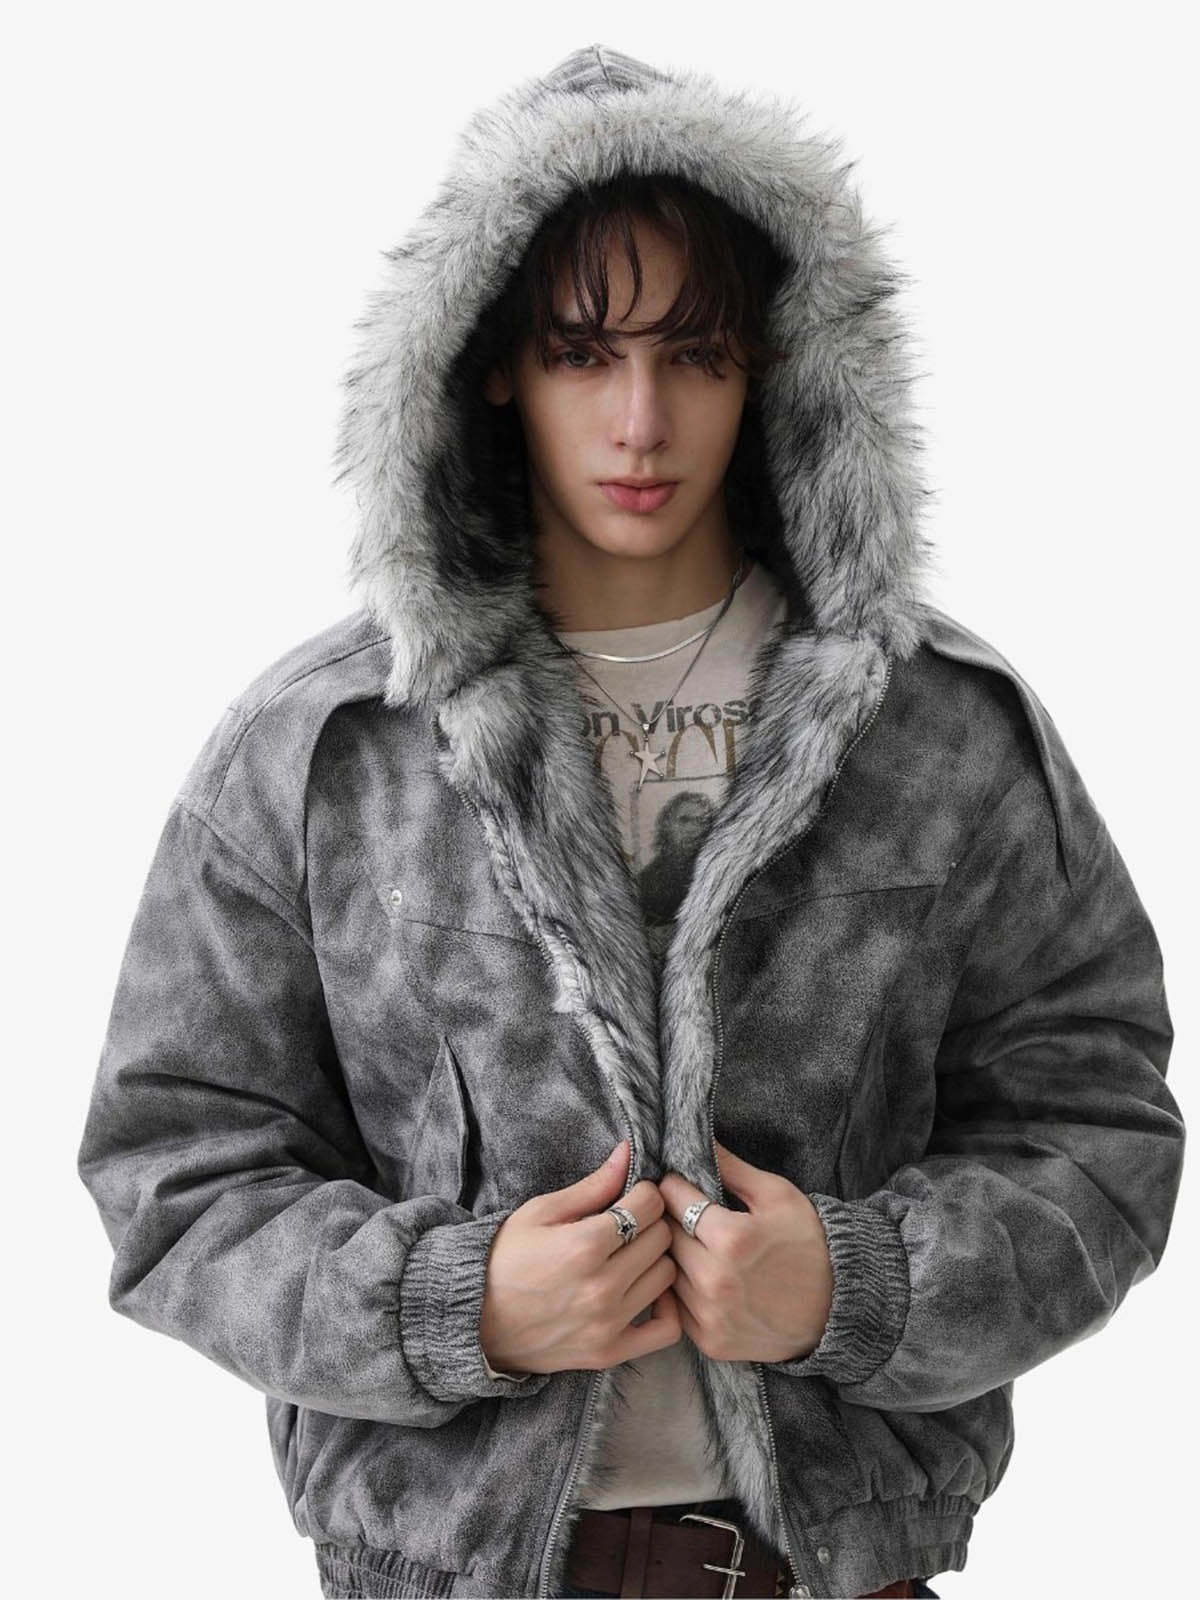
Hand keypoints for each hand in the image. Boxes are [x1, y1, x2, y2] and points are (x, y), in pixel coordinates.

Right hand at [479, 1140, 680, 1374]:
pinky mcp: (610, 1352)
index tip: (630, 1196)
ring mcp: (609, 1323)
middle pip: (662, 1238)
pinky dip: (667, 1310)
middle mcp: (603, 1285)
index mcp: (584, 1244)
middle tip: (630, 1224)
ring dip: (655, 1260)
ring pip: (668, 1276)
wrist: (474, 1319)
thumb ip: (592, 1186)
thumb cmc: (504, 1257)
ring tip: (632, 1255)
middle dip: (650, 1223)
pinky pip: (666, 1330)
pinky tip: (646, 1292)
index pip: (649, 1204)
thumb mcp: (541, 1211)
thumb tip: (627, 1152)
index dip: (642, 1193)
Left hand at [656, 1139, 832, 1362]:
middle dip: (667, 1217)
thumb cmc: (810, 1243)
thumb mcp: (777, 1194)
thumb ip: (731, 1167)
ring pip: (664, 1272)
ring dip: (671, 1254)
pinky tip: (696, 1275)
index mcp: (731, 1238)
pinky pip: (675, 1307)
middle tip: (677, 1209)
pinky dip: (679, 1290)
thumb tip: (697, 1141)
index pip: (673, 1198)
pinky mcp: (710, 1342)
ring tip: (686, 1241)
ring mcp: (710, 1315)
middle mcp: (714, 1280)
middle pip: (664, 1235)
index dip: (673, 1184)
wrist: (838, 1307)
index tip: (677, 1182)